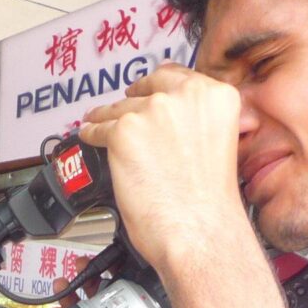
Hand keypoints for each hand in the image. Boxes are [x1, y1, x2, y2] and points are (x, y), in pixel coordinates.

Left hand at [77, 64, 249, 273]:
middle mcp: (185, 96)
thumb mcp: (219, 143)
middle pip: (146, 86)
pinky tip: (89, 136)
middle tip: (125, 104)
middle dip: (134, 96)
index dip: (160, 84)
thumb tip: (174, 121)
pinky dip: (90, 134)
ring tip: (98, 122)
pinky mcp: (123, 133)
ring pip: (119, 109)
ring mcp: (152, 112)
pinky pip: (97, 128)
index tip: (150, 89)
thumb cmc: (210, 205)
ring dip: (108, 117)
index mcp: (216, 97)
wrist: (198, 231)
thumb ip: (199, 123)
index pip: (178, 76)